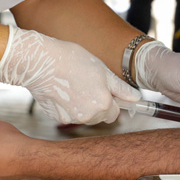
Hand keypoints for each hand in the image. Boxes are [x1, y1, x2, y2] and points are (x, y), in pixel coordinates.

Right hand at [0, 26, 139, 124]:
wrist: (42, 62)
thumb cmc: (73, 61)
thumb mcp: (102, 70)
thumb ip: (120, 88)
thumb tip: (136, 98)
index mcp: (103, 104)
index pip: (114, 113)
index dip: (110, 100)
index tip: (103, 90)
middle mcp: (88, 116)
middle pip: (99, 116)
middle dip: (97, 104)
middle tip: (87, 84)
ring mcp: (71, 119)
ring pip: (84, 116)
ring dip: (82, 106)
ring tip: (74, 85)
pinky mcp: (56, 118)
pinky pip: (68, 115)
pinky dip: (67, 106)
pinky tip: (63, 90)